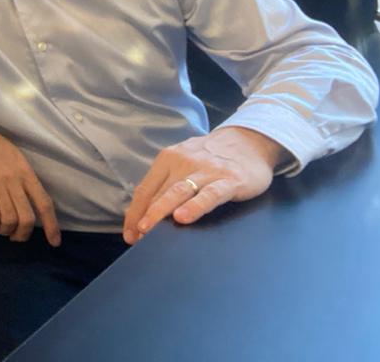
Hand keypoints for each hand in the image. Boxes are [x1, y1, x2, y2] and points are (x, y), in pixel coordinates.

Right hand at [0, 115, 59, 244]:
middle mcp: (14, 180)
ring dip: (6, 231)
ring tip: (1, 228)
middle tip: (17, 236)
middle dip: (23, 234)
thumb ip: (25, 181)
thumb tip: (32, 207)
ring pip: (8, 220)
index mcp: (26, 173)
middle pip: (26, 218)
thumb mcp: (17, 160)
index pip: (44, 203)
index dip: (51, 226)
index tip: (54, 242)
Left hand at [122, 126, 285, 244]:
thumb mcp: (184, 162)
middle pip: (158, 193)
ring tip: (148, 229)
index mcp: (168, 159)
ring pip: (178, 192)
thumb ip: (167, 182)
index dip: (134, 213)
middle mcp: (183, 162)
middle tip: (136, 237)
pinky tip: (183, 217)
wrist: (250, 142)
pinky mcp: (229, 181)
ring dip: (160, 211)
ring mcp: (206, 171)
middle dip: (144, 217)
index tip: (129, 234)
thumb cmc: (211, 158)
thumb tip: (144, 212)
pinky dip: (194, 206)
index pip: (145, 189)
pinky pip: (209, 195)